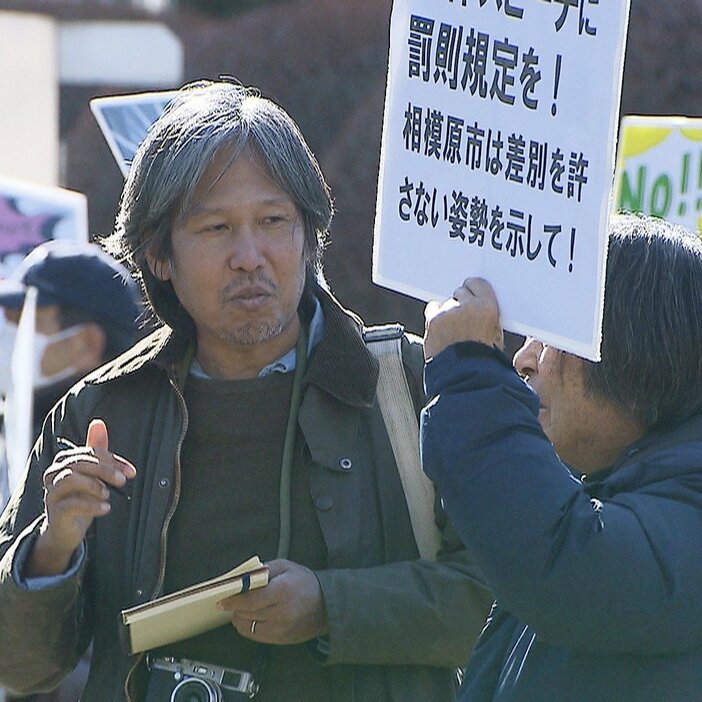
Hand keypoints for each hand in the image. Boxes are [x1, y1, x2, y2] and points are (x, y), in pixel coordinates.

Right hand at [26, 419, 135, 576]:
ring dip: (94, 485)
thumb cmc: (81, 497)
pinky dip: (90, 505)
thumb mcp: (92, 474)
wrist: (66, 530)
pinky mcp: (53, 512)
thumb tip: (98, 423)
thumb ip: (96, 450)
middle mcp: (54, 473)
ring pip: (70, 479)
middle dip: (105, 470)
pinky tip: (105, 508)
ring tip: (109, 494)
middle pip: (80, 463)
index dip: (113, 461)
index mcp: (65, 461)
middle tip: (123, 480)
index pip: (91, 453)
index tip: (131, 472)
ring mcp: (51, 493)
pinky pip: (70, 504)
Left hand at [218, 559, 328, 644]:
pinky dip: (248, 627)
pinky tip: (250, 618)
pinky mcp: (280, 640)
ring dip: (240, 618)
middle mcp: (280, 612)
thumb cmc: (305, 583)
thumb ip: (264, 569)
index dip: (233, 600)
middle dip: (235, 608)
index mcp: (282, 591)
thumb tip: (243, 576)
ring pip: (248, 627)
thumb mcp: (286, 567)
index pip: (250, 600)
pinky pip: (255, 636)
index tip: (222, 600)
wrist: (327, 606)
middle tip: (230, 601)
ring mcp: (280, 629)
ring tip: (241, 609)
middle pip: (246, 614)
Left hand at [424, 277, 502, 358]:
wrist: (466, 376)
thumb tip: (474, 307)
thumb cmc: (482, 360)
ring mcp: (448, 312)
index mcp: (487, 307)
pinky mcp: (433, 320)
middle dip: (460, 302)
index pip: (477, 284)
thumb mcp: (495, 334)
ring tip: (451, 331)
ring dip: (447, 312)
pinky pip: (432, 309)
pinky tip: (440, 330)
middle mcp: (468, 305)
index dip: (472, 290)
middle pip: (460, 292)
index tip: (470, 295)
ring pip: (445, 303)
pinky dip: (435, 317)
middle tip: (461, 319)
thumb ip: (484, 315)